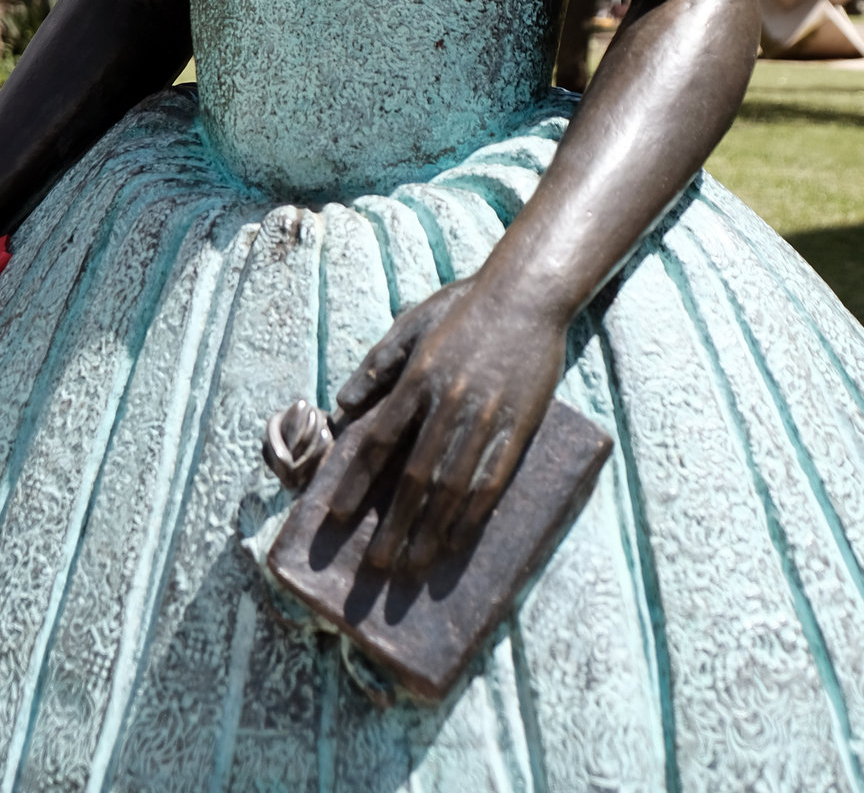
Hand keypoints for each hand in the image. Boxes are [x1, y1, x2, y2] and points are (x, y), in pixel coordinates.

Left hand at [330, 276, 566, 579]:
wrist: (527, 294)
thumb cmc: (465, 306)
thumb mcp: (413, 323)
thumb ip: (378, 364)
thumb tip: (343, 404)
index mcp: (418, 378)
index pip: (379, 442)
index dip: (356, 483)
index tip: (336, 517)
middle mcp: (449, 403)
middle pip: (415, 478)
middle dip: (394, 527)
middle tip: (376, 568)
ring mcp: (486, 418)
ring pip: (453, 489)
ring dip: (430, 533)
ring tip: (412, 567)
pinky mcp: (518, 427)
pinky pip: (492, 482)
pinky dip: (472, 517)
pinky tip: (457, 542)